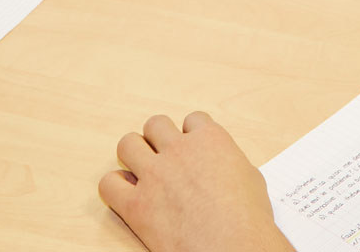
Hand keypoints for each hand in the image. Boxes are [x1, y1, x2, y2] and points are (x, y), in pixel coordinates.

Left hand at [99, 112, 291, 251]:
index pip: (192, 120)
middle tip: (164, 157)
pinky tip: (127, 195)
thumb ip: (229, 162)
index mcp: (209, 140)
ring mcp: (155, 175)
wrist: (233, 247)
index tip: (192, 148)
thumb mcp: (251, 178)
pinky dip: (115, 186)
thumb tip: (224, 165)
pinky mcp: (137, 204)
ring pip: (128, 144)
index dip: (191, 135)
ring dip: (134, 154)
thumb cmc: (249, 220)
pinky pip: (109, 183)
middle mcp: (179, 150)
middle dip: (159, 139)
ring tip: (142, 171)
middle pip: (156, 125)